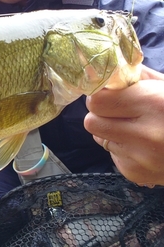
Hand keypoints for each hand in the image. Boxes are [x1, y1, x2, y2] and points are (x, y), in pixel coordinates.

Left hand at [84, 65, 163, 186]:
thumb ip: (139, 77)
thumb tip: (108, 72)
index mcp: (154, 104)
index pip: (97, 101)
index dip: (101, 95)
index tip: (111, 93)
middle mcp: (145, 134)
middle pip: (92, 121)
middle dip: (102, 114)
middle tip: (120, 110)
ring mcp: (139, 159)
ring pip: (99, 139)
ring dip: (112, 131)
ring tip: (138, 128)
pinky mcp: (135, 174)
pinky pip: (113, 155)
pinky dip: (123, 148)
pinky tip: (145, 146)